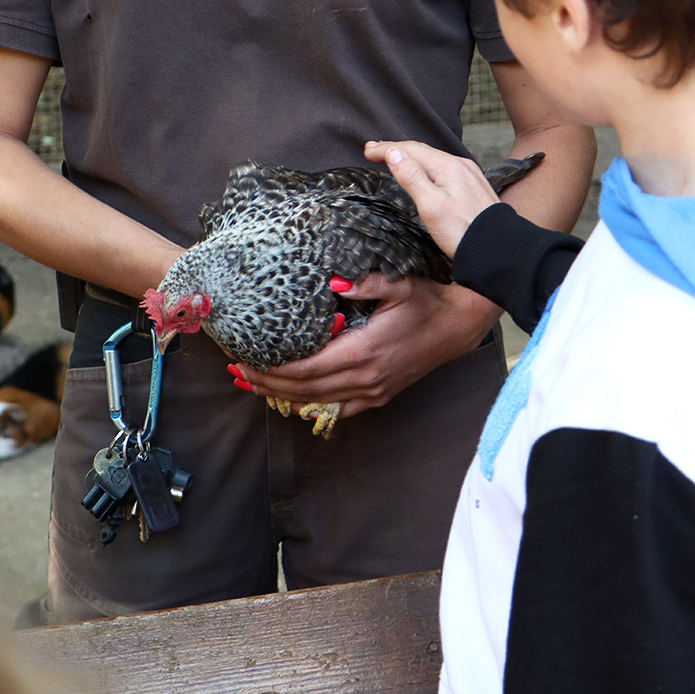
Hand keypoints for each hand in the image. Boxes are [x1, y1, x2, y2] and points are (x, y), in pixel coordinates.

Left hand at [233, 272, 498, 418]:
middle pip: (302, 390)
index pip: (305, 370)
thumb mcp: (398, 285)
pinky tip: (289, 401)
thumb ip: (365, 284)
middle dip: (265, 383)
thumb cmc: (426, 302)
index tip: (244, 361)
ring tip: (251, 387)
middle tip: (236, 373)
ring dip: (280, 396)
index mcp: (363, 352)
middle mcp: (364, 378)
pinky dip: (308, 407)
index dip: (270, 370)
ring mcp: (372, 391)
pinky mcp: (379, 396)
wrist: (458, 326)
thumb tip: (333, 284)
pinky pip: (336, 409)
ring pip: (315, 404)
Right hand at [364, 138, 499, 258]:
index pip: (410, 149)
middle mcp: (460, 166)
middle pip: (421, 151)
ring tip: (393, 158)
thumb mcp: (431, 206)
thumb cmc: (464, 233)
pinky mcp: (473, 188)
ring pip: (433, 159)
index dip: (386, 148)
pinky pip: (443, 169)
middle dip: (396, 149)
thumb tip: (394, 153)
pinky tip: (422, 173)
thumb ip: (412, 177)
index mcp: (448, 166)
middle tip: (373, 151)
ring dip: (410, 157)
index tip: (367, 150)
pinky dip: (425, 166)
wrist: (499, 252)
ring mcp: (468, 176)